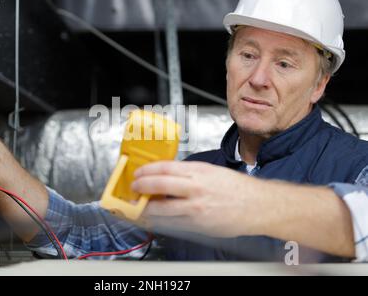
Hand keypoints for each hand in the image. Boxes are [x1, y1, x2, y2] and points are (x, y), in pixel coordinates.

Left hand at [132, 161, 263, 237]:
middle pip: (158, 185)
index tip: (138, 173)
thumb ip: (189, 174)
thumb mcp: (211, 172)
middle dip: (141, 187)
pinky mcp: (197, 224)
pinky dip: (160, 220)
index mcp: (199, 172)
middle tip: (134, 188)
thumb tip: (167, 176)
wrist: (257, 206)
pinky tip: (154, 218)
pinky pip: (172, 223)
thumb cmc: (237, 189)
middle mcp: (195, 188)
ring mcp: (195, 208)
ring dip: (146, 207)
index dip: (147, 170)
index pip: (165, 168)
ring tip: (139, 205)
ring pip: (161, 208)